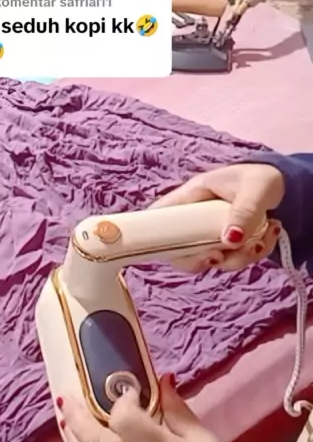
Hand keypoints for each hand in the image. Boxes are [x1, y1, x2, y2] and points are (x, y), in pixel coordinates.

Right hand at [150, 163, 284, 273]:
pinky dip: (252, 256)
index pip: (157, 217)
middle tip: (223, 255)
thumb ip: (244, 212)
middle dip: (204, 258)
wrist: (286, 188)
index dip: (154, 237)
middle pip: (178, 251)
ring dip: (237, 258)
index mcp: (191, 197)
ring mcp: (209, 235)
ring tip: (261, 239)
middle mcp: (194, 220)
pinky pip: (231, 261)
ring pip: (209, 260)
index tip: (180, 251)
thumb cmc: (261, 180)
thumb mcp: (255, 190)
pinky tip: (268, 236)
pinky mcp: (226, 247)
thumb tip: (228, 240)